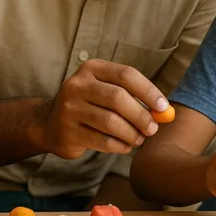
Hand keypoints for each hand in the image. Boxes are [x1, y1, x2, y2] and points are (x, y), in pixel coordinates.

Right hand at [44, 59, 164, 158]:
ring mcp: (69, 108)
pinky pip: (101, 141)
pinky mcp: (67, 131)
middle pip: (118, 98)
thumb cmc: (90, 105)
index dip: (148, 91)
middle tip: (153, 128)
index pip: (126, 75)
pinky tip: (126, 146)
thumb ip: (134, 97)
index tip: (163, 107)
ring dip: (131, 133)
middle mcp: (77, 85)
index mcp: (91, 68)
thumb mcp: (106, 91)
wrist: (50, 123)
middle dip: (141, 115)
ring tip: (140, 139)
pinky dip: (119, 146)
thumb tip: (164, 112)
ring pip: (110, 122)